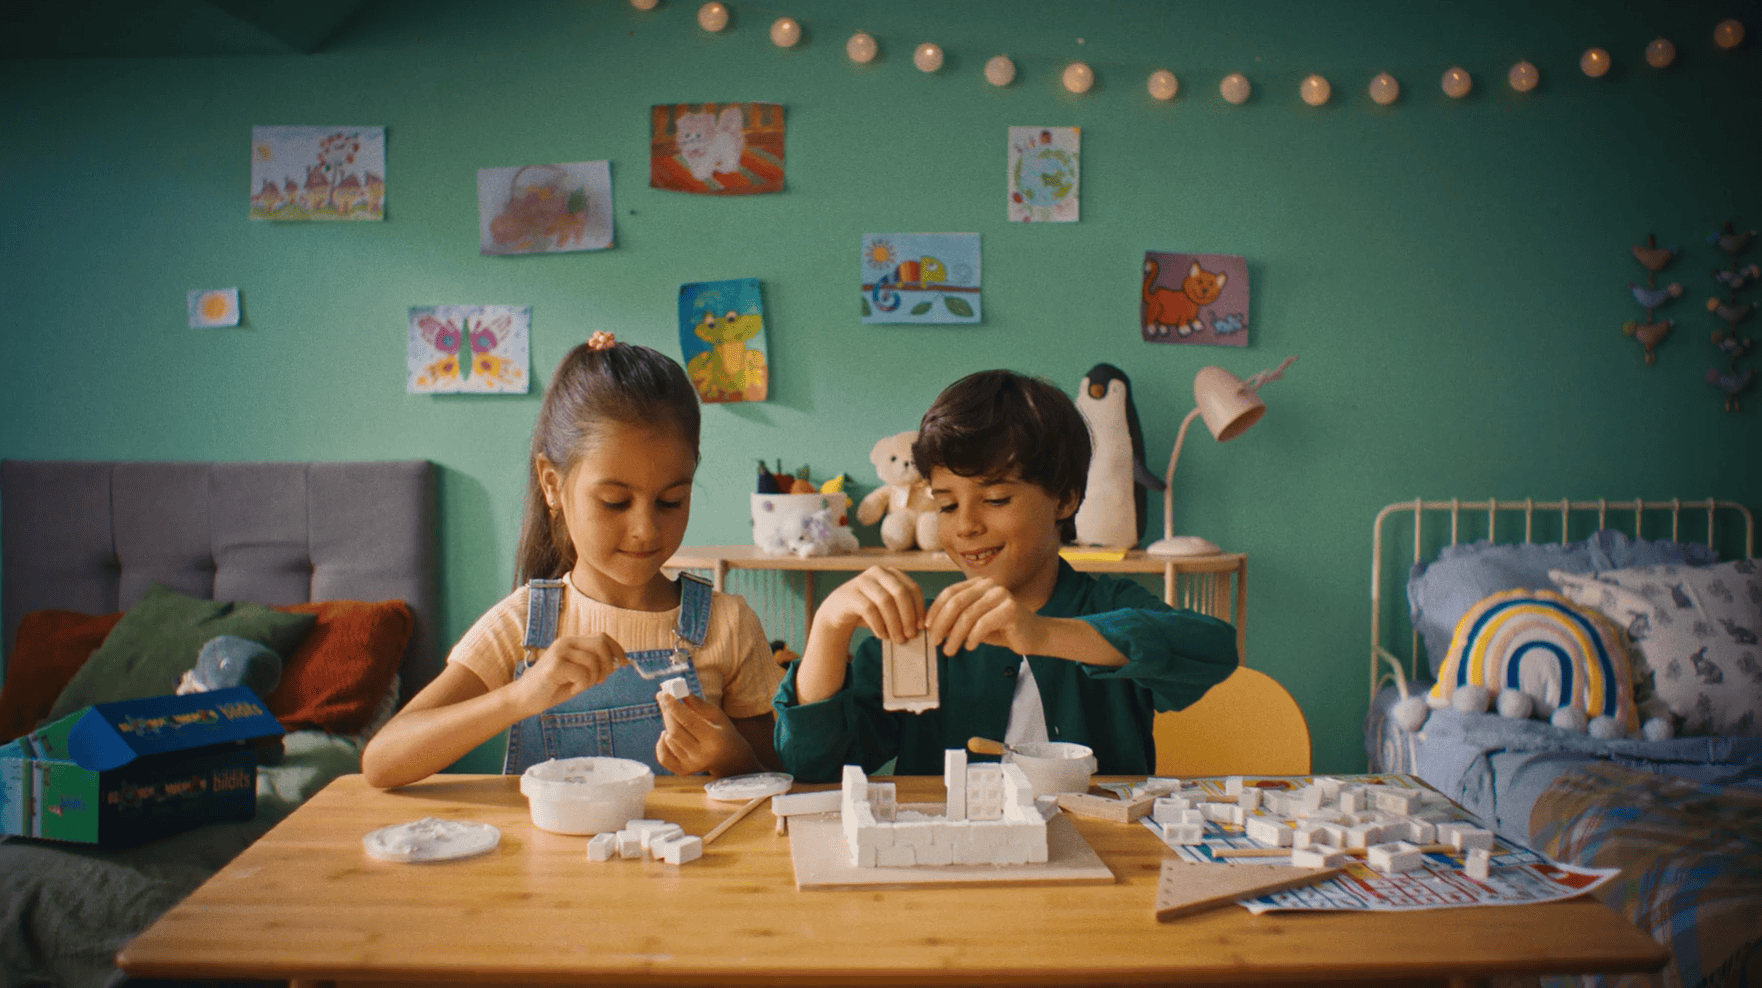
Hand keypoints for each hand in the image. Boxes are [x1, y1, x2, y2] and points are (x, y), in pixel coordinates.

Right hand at [512, 634, 624, 715]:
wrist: (523, 699)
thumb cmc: (552, 688)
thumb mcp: (578, 675)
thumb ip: (595, 666)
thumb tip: (619, 662)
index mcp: (572, 642)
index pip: (602, 637)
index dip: (618, 649)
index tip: (626, 663)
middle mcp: (566, 643)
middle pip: (601, 643)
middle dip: (609, 664)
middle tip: (600, 681)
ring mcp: (559, 652)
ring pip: (593, 661)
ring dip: (592, 679)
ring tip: (579, 687)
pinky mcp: (555, 666)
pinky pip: (583, 674)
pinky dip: (581, 686)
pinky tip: (570, 689)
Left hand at [655, 693, 757, 776]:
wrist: (729, 758)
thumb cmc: (722, 731)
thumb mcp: (717, 715)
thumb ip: (698, 704)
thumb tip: (678, 693)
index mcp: (715, 739)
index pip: (689, 721)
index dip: (675, 707)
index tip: (664, 693)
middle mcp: (703, 756)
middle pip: (676, 731)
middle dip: (668, 713)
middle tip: (664, 699)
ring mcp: (692, 766)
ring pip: (669, 741)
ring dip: (668, 726)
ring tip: (676, 720)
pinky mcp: (684, 771)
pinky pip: (663, 757)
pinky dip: (662, 743)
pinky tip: (669, 735)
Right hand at [813, 565, 924, 643]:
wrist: (837, 612)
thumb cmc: (869, 611)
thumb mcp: (889, 607)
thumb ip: (904, 609)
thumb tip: (922, 625)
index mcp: (891, 573)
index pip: (912, 588)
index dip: (919, 608)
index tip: (921, 627)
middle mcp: (877, 572)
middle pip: (900, 592)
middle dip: (908, 616)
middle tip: (910, 635)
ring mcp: (862, 581)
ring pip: (885, 601)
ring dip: (894, 623)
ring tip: (897, 639)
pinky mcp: (850, 593)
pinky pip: (869, 609)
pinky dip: (879, 625)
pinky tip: (882, 635)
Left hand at [926, 577, 1045, 656]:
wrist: (1033, 635)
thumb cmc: (1001, 629)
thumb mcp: (973, 624)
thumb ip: (954, 621)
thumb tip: (930, 625)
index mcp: (979, 584)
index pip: (950, 592)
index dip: (935, 610)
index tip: (926, 627)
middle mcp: (989, 585)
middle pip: (956, 602)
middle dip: (941, 624)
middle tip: (935, 642)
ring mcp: (1001, 595)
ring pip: (968, 615)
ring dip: (955, 636)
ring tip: (950, 650)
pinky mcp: (1010, 609)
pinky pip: (983, 624)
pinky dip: (972, 637)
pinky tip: (970, 646)